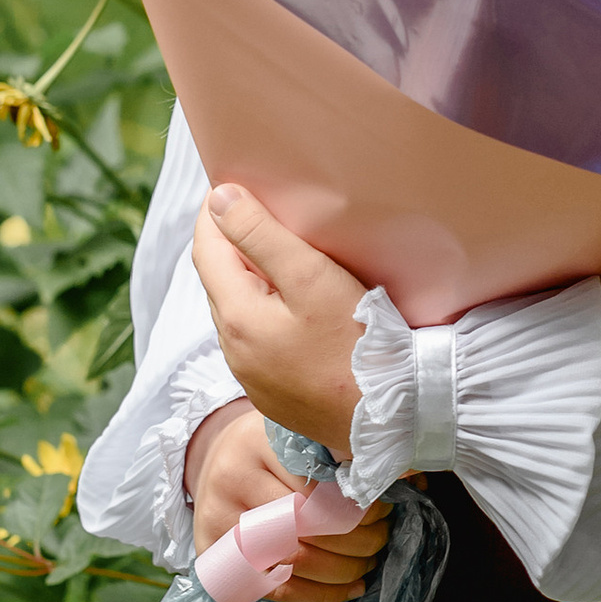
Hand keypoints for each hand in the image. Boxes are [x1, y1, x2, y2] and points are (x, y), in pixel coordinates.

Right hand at [188, 405, 390, 601]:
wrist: (217, 461)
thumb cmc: (273, 447)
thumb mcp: (300, 434)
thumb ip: (342, 453)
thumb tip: (410, 476)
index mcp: (257, 442)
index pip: (318, 485)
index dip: (359, 505)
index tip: (384, 509)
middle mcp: (231, 479)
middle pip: (308, 525)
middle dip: (357, 540)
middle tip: (381, 538)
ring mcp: (220, 521)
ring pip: (296, 560)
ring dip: (345, 569)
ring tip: (368, 561)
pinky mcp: (217, 556)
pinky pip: (278, 589)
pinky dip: (322, 594)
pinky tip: (351, 587)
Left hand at [190, 183, 370, 458]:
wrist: (394, 418)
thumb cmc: (358, 344)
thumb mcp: (312, 277)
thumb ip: (261, 236)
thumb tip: (219, 200)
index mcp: (235, 318)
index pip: (206, 248)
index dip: (215, 211)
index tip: (234, 183)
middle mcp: (234, 351)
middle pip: (219, 280)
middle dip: (231, 242)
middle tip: (260, 210)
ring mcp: (253, 377)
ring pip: (237, 312)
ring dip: (248, 279)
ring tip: (279, 254)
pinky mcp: (275, 395)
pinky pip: (257, 342)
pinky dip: (264, 313)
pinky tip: (295, 306)